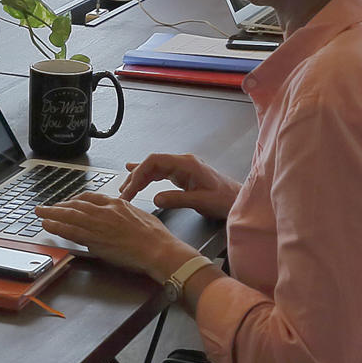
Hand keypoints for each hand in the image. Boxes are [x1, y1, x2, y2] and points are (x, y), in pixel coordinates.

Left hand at [35, 192, 199, 280]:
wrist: (158, 249)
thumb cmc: (155, 236)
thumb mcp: (140, 214)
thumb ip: (125, 212)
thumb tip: (121, 214)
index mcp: (116, 203)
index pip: (90, 197)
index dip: (75, 200)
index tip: (69, 203)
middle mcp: (104, 211)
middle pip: (75, 204)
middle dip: (59, 206)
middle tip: (47, 207)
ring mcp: (98, 224)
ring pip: (69, 215)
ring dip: (51, 213)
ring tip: (40, 212)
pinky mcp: (94, 239)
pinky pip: (70, 230)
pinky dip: (56, 226)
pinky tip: (47, 225)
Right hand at [120, 152, 241, 219]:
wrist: (238, 201)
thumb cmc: (226, 199)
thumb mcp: (202, 201)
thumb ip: (178, 199)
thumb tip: (157, 198)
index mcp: (187, 164)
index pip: (155, 161)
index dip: (139, 172)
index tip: (130, 187)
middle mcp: (183, 163)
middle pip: (151, 164)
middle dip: (135, 177)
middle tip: (124, 193)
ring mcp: (182, 168)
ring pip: (153, 168)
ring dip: (138, 177)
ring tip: (125, 188)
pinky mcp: (182, 175)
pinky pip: (159, 172)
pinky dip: (146, 175)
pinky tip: (134, 173)